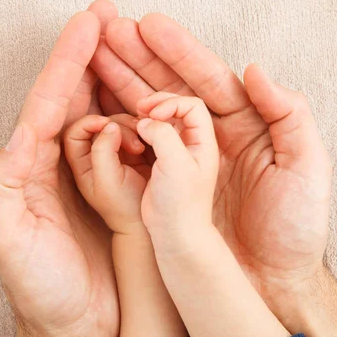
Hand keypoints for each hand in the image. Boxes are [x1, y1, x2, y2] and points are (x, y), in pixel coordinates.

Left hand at [0, 8, 119, 336]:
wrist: (77, 325)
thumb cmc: (41, 290)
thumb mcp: (5, 239)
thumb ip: (0, 184)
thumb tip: (20, 135)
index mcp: (27, 167)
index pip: (48, 101)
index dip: (68, 60)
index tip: (89, 24)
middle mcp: (53, 164)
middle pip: (71, 95)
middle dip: (88, 52)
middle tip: (109, 15)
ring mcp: (84, 176)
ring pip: (98, 111)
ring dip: (111, 73)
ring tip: (127, 40)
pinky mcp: (111, 191)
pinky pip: (122, 142)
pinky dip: (131, 112)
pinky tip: (142, 92)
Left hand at [63, 114, 148, 232]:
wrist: (149, 220)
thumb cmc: (125, 206)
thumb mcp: (108, 181)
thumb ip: (103, 151)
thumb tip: (109, 126)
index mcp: (83, 164)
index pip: (75, 133)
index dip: (89, 124)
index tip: (108, 126)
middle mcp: (97, 156)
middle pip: (100, 126)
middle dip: (118, 127)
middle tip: (135, 146)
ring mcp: (117, 153)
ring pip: (119, 126)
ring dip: (132, 129)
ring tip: (143, 147)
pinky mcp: (135, 152)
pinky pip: (136, 131)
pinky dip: (143, 131)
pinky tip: (150, 141)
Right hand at [91, 6, 331, 313]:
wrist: (273, 283)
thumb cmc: (295, 231)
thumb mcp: (307, 168)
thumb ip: (289, 115)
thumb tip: (253, 70)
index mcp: (246, 126)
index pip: (207, 78)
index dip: (178, 51)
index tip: (148, 27)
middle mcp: (213, 137)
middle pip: (172, 87)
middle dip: (140, 58)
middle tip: (110, 32)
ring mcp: (188, 161)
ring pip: (151, 111)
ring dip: (123, 83)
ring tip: (96, 58)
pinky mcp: (170, 186)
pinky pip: (141, 148)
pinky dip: (119, 125)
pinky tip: (99, 105)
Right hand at [135, 93, 218, 249]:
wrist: (175, 232)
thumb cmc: (180, 203)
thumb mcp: (175, 163)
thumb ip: (162, 134)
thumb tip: (146, 120)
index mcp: (203, 143)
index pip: (191, 106)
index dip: (171, 104)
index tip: (152, 115)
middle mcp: (193, 144)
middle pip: (178, 108)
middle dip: (158, 104)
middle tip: (140, 110)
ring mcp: (178, 152)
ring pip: (165, 120)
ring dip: (149, 116)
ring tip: (135, 122)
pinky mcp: (163, 162)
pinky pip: (154, 135)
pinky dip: (143, 130)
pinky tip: (132, 137)